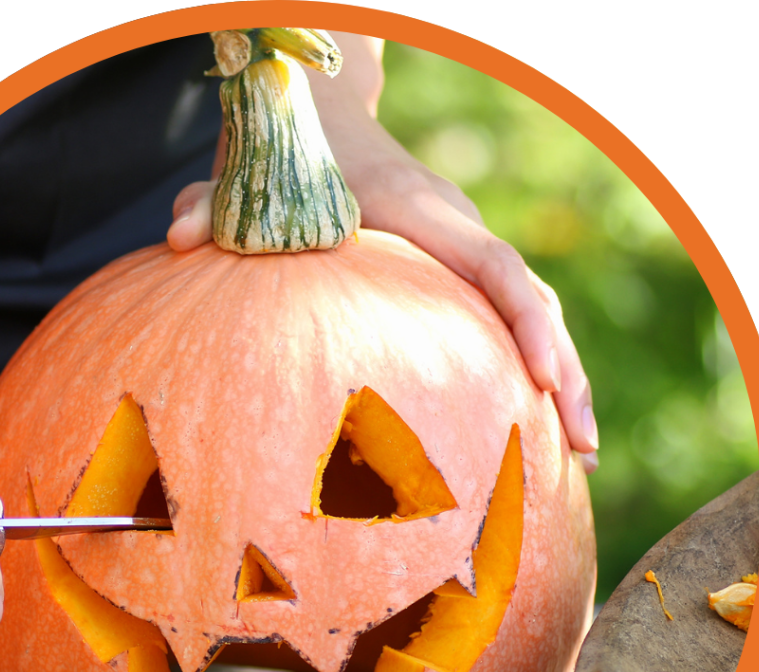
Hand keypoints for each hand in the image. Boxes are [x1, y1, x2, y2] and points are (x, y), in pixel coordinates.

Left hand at [167, 34, 597, 470]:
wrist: (326, 125)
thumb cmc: (294, 162)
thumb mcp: (251, 181)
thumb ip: (217, 208)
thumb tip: (176, 238)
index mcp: (424, 213)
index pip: (495, 266)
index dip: (527, 321)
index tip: (545, 378)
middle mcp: (460, 231)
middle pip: (535, 302)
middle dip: (565, 373)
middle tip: (582, 449)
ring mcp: (465, 253)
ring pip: (534, 316)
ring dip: (562, 383)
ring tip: (578, 460)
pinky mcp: (459, 276)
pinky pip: (508, 323)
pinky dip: (528, 370)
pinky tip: (531, 429)